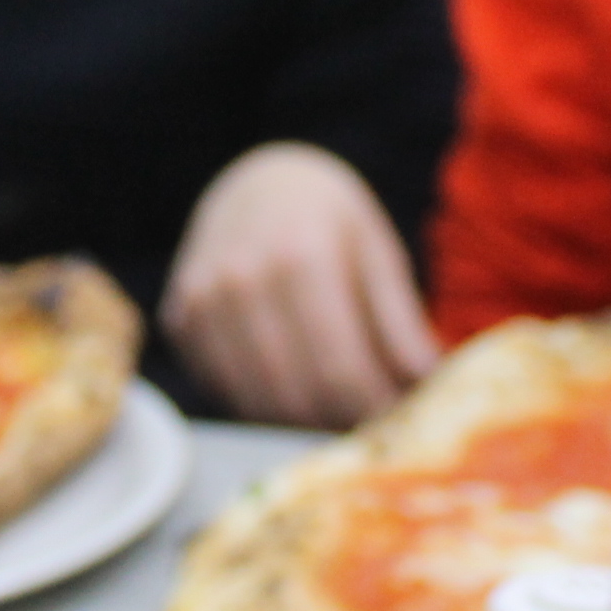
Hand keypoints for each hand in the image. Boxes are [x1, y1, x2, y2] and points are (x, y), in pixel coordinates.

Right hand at [162, 142, 438, 428]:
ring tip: (335, 410)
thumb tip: (431, 384)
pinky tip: (289, 385)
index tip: (400, 423)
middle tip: (371, 427)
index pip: (339, 369)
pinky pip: (221, 391)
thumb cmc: (330, 219)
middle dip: (338, 424)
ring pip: (253, 403)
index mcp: (301, 256)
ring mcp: (201, 301)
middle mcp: (241, 279)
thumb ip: (400, 321)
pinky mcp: (179, 320)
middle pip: (294, 396)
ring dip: (298, 423)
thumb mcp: (377, 252)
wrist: (258, 183)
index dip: (373, 410)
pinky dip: (259, 405)